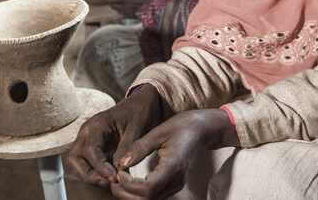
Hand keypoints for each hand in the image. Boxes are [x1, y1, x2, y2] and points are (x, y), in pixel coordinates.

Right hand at [66, 85, 164, 187]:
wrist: (141, 104)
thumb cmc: (139, 113)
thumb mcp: (137, 130)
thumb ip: (127, 149)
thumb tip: (120, 170)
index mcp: (97, 124)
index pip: (90, 150)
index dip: (100, 167)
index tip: (114, 177)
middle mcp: (87, 131)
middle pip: (74, 158)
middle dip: (88, 174)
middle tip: (108, 182)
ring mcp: (87, 138)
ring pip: (77, 162)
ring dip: (89, 175)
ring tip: (109, 181)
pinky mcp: (92, 144)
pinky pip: (86, 161)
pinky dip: (94, 171)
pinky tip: (109, 176)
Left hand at [101, 0, 158, 17]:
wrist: (155, 5)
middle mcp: (122, 2)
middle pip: (110, 0)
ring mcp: (125, 9)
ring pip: (113, 7)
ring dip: (112, 3)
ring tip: (114, 0)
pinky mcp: (128, 14)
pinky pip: (119, 12)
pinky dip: (118, 9)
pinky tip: (121, 6)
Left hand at [112, 109, 238, 199]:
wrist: (204, 130)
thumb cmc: (182, 126)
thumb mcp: (158, 131)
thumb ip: (139, 148)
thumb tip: (121, 163)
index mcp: (173, 166)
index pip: (148, 189)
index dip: (129, 185)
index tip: (119, 171)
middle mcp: (176, 180)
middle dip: (126, 194)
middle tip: (113, 179)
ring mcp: (177, 184)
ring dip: (131, 195)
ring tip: (119, 179)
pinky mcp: (175, 184)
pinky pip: (155, 196)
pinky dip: (140, 193)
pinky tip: (130, 181)